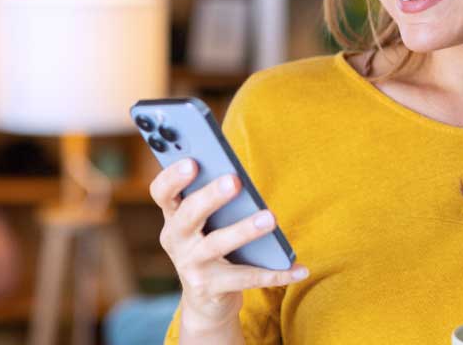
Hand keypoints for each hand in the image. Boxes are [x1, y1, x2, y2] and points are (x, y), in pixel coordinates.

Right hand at [149, 158, 309, 330]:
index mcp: (173, 217)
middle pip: (189, 215)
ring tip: (270, 218)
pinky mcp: (210, 289)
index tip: (193, 161)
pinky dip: (276, 274)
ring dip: (244, 230)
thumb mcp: (203, 224)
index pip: (162, 193)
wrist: (206, 300)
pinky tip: (299, 269)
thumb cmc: (209, 246)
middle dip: (210, 196)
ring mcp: (191, 266)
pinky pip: (246, 278)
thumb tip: (237, 176)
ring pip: (217, 244)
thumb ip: (212, 200)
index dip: (173, 177)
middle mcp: (176, 240)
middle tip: (234, 180)